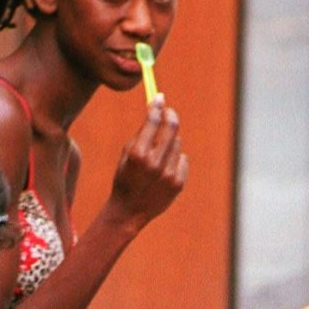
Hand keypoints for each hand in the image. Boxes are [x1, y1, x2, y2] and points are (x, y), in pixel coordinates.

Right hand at [103, 97, 187, 234]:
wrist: (129, 211)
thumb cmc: (125, 178)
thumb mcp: (127, 154)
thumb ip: (142, 133)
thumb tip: (157, 109)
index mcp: (138, 153)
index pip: (153, 120)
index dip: (157, 105)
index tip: (159, 97)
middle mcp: (155, 163)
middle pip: (171, 127)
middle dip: (170, 115)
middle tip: (168, 112)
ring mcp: (169, 174)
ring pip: (178, 144)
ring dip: (170, 143)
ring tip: (158, 155)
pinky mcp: (178, 183)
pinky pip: (182, 159)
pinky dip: (175, 159)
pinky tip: (164, 170)